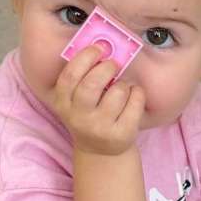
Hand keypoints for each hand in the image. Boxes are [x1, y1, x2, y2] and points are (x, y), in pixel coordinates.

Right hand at [51, 42, 145, 156]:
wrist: (101, 152)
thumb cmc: (90, 116)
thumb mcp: (76, 101)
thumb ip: (82, 79)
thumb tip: (102, 48)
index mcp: (63, 104)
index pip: (70, 77)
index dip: (85, 58)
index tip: (98, 48)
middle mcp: (79, 118)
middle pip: (92, 84)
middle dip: (106, 68)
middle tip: (113, 64)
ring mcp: (100, 128)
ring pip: (117, 93)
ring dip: (123, 84)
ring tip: (122, 88)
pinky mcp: (121, 135)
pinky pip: (135, 104)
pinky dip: (137, 94)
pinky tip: (133, 96)